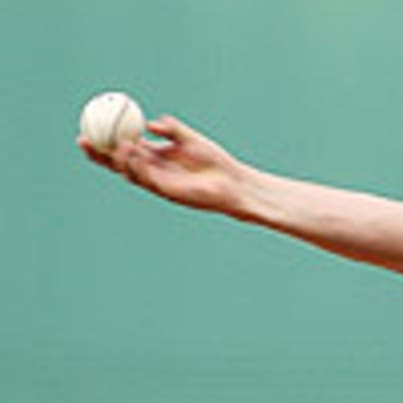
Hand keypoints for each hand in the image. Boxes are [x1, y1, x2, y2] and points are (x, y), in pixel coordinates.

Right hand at [78, 116, 251, 216]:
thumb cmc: (215, 161)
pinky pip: (147, 178)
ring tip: (114, 143)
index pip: (124, 148)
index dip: (106, 140)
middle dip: (99, 154)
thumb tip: (150, 122)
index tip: (89, 127)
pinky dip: (137, 166)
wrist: (232, 182)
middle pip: (119, 163)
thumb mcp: (189, 138)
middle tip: (82, 139)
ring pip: (130, 172)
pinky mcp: (168, 192)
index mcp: (156, 157)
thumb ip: (171, 128)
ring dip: (119, 158)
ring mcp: (159, 182)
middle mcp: (153, 171)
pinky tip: (131, 152)